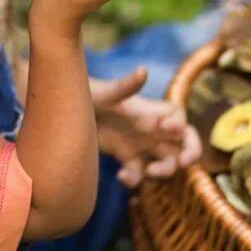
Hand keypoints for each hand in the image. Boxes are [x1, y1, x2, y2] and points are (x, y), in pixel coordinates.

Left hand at [91, 66, 201, 187]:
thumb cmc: (85, 95)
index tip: (169, 130)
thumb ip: (125, 86)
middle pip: (182, 141)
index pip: (177, 116)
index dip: (181, 124)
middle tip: (182, 164)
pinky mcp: (124, 157)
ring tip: (146, 173)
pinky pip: (139, 173)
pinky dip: (135, 179)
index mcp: (148, 111)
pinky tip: (120, 177)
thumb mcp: (104, 93)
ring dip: (163, 171)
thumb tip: (143, 70)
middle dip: (189, 153)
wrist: (62, 111)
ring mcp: (138, 144)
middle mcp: (149, 128)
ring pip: (166, 161)